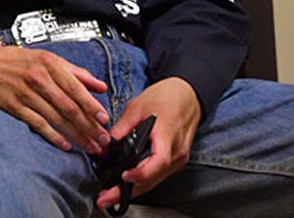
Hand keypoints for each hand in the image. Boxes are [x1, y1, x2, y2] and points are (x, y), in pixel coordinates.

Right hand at [0, 42, 110, 153]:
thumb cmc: (15, 60)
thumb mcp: (46, 57)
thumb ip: (75, 71)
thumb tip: (99, 85)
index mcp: (49, 64)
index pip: (75, 88)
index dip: (91, 105)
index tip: (104, 119)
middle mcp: (38, 79)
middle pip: (68, 107)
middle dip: (88, 126)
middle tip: (102, 139)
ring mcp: (26, 94)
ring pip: (56, 118)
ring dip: (76, 135)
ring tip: (90, 146)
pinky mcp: (15, 107)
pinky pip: (38, 124)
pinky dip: (53, 136)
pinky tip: (65, 145)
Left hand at [94, 76, 200, 211]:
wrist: (188, 95)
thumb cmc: (166, 97)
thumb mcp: (138, 106)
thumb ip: (122, 126)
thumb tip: (106, 144)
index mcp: (167, 135)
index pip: (158, 161)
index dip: (141, 172)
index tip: (124, 176)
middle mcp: (177, 152)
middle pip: (153, 178)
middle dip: (128, 191)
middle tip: (105, 198)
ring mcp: (179, 158)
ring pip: (155, 180)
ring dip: (134, 190)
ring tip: (110, 196)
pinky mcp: (176, 160)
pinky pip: (158, 175)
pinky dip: (142, 181)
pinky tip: (126, 185)